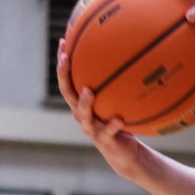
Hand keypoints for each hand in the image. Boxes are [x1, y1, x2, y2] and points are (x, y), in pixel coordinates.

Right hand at [56, 36, 150, 178]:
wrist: (124, 152)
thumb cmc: (120, 120)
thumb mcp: (118, 100)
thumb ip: (119, 82)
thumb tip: (131, 53)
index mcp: (81, 102)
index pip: (68, 79)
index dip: (63, 62)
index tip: (63, 42)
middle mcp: (81, 114)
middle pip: (67, 93)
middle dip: (63, 75)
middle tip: (65, 59)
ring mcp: (91, 128)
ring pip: (82, 115)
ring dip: (85, 103)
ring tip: (89, 91)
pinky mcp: (104, 140)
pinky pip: (107, 131)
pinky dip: (113, 125)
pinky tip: (119, 119)